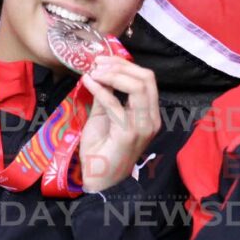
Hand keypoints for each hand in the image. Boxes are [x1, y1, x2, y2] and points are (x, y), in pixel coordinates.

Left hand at [78, 56, 161, 192]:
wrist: (98, 179)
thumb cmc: (101, 149)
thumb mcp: (103, 116)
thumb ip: (106, 96)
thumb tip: (101, 73)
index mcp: (148, 113)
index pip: (147, 79)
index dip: (125, 65)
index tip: (102, 60)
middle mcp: (151, 119)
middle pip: (146, 78)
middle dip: (120, 66)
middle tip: (97, 64)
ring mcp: (143, 126)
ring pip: (137, 87)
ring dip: (113, 75)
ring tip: (93, 73)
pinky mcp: (129, 133)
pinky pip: (116, 104)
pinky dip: (101, 89)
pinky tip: (88, 82)